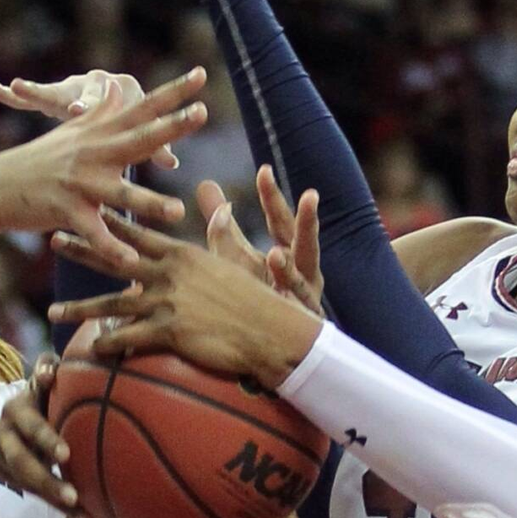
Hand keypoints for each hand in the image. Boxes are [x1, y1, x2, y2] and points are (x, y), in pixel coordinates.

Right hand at [0, 66, 206, 259]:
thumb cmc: (41, 160)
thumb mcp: (73, 133)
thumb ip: (100, 113)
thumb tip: (117, 86)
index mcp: (101, 135)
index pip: (142, 109)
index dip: (172, 93)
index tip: (201, 74)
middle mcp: (94, 153)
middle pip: (139, 138)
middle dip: (171, 126)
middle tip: (202, 113)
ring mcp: (80, 182)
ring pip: (120, 192)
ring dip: (150, 202)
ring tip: (178, 211)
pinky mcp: (65, 209)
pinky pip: (93, 232)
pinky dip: (110, 247)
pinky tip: (130, 261)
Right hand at [0, 355, 77, 516]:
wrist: (29, 408)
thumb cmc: (50, 389)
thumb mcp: (49, 375)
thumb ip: (48, 368)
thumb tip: (49, 371)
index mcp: (16, 408)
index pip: (30, 425)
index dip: (45, 439)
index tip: (66, 454)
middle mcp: (2, 433)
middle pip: (23, 463)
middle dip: (47, 481)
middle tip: (73, 496)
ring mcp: (1, 456)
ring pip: (27, 484)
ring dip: (55, 501)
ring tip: (86, 516)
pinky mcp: (5, 473)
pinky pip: (33, 495)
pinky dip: (60, 509)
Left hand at [51, 213, 322, 386]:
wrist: (269, 329)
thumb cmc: (257, 297)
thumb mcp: (235, 259)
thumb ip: (221, 233)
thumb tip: (221, 206)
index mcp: (180, 254)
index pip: (137, 232)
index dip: (110, 221)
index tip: (88, 210)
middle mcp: (167, 274)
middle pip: (114, 258)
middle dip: (82, 249)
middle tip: (55, 240)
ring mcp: (165, 303)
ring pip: (111, 303)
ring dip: (80, 308)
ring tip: (53, 312)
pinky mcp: (168, 332)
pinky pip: (127, 338)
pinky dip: (107, 345)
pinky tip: (90, 351)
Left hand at [196, 166, 323, 314]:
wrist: (277, 346)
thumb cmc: (260, 297)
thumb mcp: (239, 258)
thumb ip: (224, 226)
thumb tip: (205, 184)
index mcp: (287, 253)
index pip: (279, 220)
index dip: (272, 198)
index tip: (263, 171)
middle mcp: (300, 272)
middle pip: (302, 242)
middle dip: (307, 221)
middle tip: (310, 196)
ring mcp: (303, 299)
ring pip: (300, 280)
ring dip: (289, 269)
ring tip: (276, 255)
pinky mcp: (299, 325)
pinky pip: (292, 315)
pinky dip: (285, 309)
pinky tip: (277, 304)